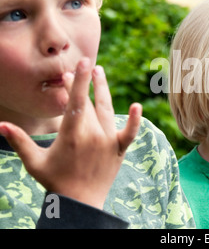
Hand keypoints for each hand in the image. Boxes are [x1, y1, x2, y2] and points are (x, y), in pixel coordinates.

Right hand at [0, 58, 141, 208]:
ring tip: (100, 72)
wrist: (80, 203)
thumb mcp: (34, 162)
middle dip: (82, 84)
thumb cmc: (55, 181)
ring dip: (103, 90)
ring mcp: (108, 141)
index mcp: (71, 135)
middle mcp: (93, 135)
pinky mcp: (119, 149)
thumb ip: (19, 141)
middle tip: (78, 68)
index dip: (80, 80)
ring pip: (107, 110)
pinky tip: (138, 106)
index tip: (83, 62)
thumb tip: (0, 125)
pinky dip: (135, 120)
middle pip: (89, 103)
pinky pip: (130, 133)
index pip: (77, 101)